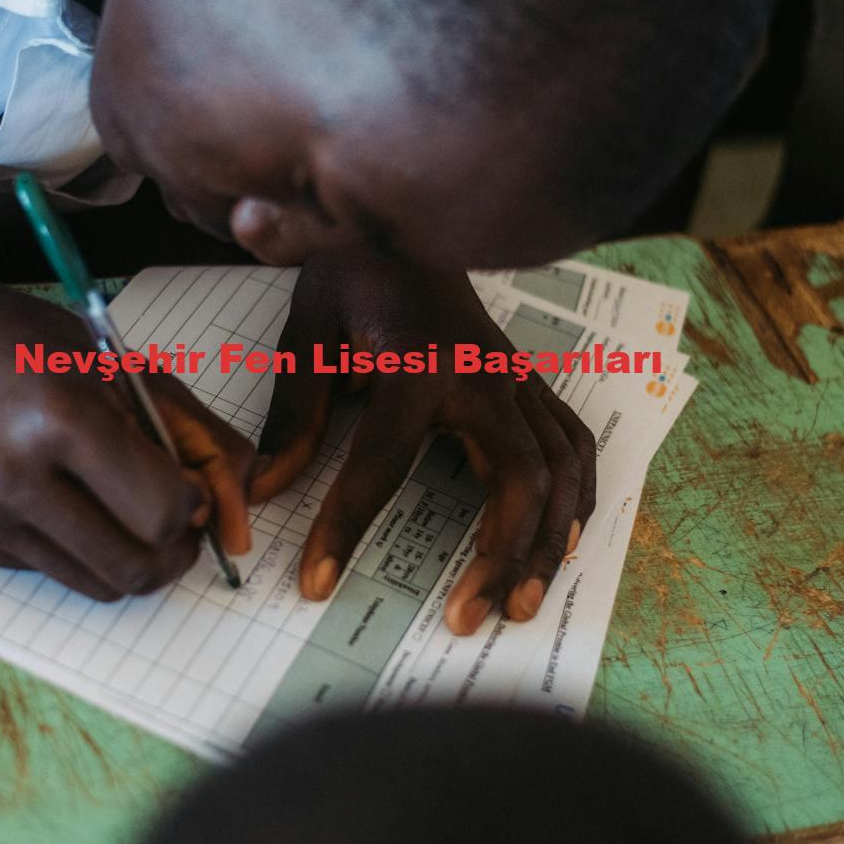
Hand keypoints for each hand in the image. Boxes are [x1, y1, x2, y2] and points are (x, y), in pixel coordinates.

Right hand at [0, 279, 253, 599]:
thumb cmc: (35, 346)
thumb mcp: (127, 368)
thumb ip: (198, 438)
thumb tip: (238, 518)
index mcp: (60, 421)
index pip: (159, 512)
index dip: (193, 507)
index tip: (189, 483)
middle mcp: (14, 478)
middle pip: (133, 567)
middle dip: (174, 552)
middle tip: (177, 520)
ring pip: (100, 585)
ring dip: (134, 559)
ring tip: (132, 512)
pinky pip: (59, 574)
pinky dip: (84, 550)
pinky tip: (70, 500)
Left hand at [251, 250, 596, 633]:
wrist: (407, 222)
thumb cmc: (354, 274)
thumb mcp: (307, 333)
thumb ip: (294, 413)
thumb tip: (267, 490)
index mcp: (418, 364)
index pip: (382, 463)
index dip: (345, 527)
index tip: (314, 582)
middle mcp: (483, 377)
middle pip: (514, 480)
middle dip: (497, 557)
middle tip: (466, 621)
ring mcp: (517, 382)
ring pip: (559, 472)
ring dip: (546, 543)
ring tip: (517, 606)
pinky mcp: (530, 385)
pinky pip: (574, 447)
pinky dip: (576, 501)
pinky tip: (561, 547)